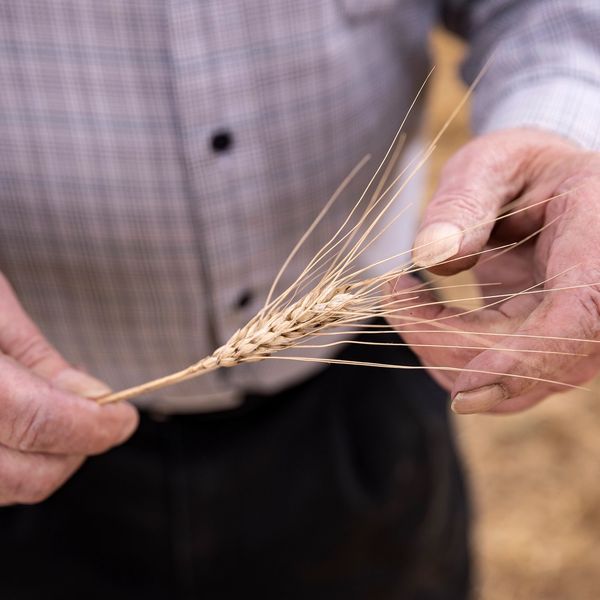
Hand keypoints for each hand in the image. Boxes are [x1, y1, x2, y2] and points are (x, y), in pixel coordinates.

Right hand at [0, 273, 137, 504]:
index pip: (39, 422)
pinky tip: (15, 430)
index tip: (124, 419)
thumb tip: (95, 399)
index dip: (95, 426)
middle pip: (26, 476)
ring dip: (44, 461)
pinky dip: (9, 467)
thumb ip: (41, 360)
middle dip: (77, 450)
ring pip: (3, 491)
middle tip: (99, 419)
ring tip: (56, 416)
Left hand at [387, 128, 599, 413]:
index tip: (464, 387)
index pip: (578, 319)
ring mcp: (574, 332)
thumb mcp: (491, 163)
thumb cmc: (522, 171)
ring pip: (513, 384)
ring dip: (442, 352)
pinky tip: (418, 312)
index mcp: (599, 243)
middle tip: (394, 292)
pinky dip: (446, 354)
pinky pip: (496, 377)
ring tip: (402, 295)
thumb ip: (464, 200)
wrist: (543, 192)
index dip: (525, 360)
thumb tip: (434, 256)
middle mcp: (599, 298)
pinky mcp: (543, 347)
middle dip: (449, 346)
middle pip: (537, 362)